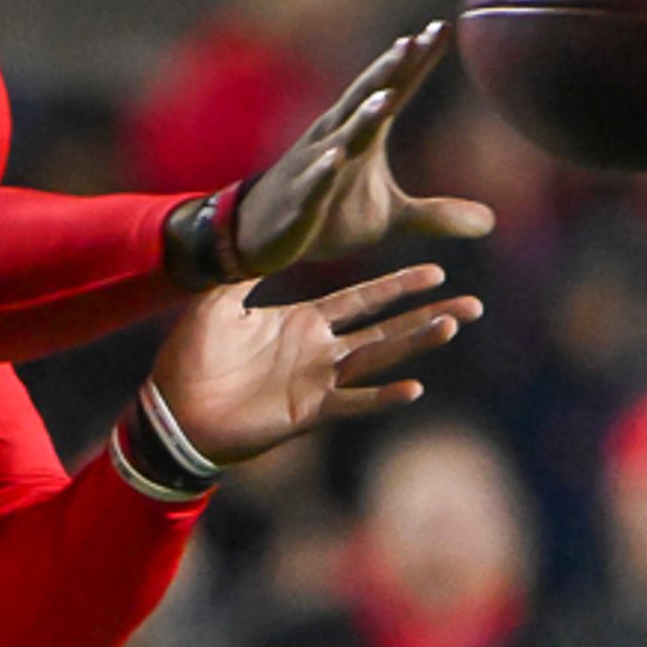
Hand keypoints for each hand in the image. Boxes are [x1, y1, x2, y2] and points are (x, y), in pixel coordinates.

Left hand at [150, 261, 478, 466]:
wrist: (172, 412)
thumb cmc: (190, 359)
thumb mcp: (216, 303)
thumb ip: (242, 271)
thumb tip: (257, 234)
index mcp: (302, 322)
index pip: (362, 300)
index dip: (398, 287)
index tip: (438, 271)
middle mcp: (319, 351)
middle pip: (385, 328)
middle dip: (427, 315)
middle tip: (473, 305)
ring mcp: (317, 382)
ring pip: (378, 360)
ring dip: (415, 344)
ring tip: (453, 327)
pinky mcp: (307, 412)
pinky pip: (352, 402)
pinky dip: (382, 397)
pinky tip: (415, 387)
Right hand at [223, 23, 495, 278]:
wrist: (258, 238)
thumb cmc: (325, 217)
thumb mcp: (388, 219)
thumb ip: (437, 214)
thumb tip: (490, 222)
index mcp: (360, 136)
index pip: (394, 91)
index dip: (416, 63)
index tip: (441, 27)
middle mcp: (336, 141)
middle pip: (366, 100)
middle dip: (389, 72)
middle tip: (414, 40)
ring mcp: (315, 170)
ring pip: (341, 137)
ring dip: (362, 117)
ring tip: (386, 96)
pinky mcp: (300, 203)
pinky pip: (313, 184)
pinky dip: (323, 171)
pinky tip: (335, 158)